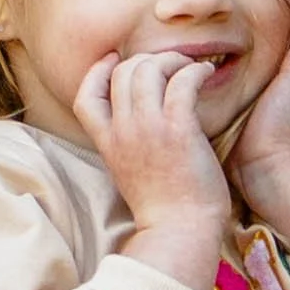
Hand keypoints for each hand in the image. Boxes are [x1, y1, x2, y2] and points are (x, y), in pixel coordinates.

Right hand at [74, 49, 230, 289]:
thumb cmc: (164, 207)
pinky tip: (205, 74)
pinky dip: (195, 71)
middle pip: (122, 73)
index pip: (85, 96)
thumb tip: (141, 120)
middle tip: (169, 66)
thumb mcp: (129, 173)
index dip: (98, 71)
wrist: (179, 230)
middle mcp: (123, 132)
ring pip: (149, 69)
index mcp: (107, 143)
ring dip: (172, 60)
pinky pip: (182, 81)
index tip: (115, 59)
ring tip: (189, 68)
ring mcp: (149, 129)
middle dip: (146, 60)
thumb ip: (127, 144)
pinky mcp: (179, 130)